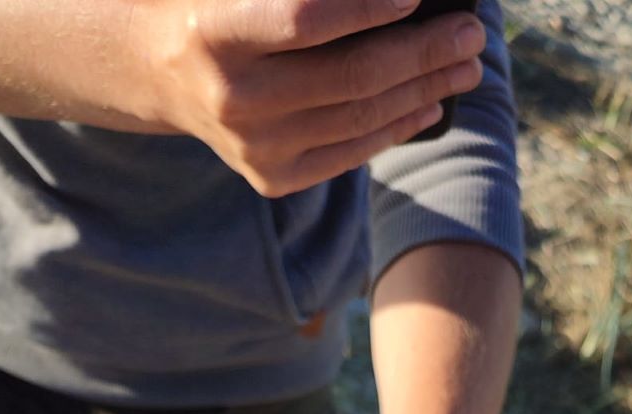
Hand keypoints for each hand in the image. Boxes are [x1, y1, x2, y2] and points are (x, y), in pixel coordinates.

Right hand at [143, 0, 485, 195]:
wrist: (160, 70)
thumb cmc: (213, 3)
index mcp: (216, 36)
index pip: (306, 20)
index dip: (367, 7)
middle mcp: (234, 99)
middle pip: (351, 76)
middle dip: (423, 52)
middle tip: (471, 32)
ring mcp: (256, 148)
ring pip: (361, 117)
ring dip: (425, 90)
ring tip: (465, 65)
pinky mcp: (274, 178)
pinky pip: (351, 152)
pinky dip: (397, 126)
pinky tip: (430, 104)